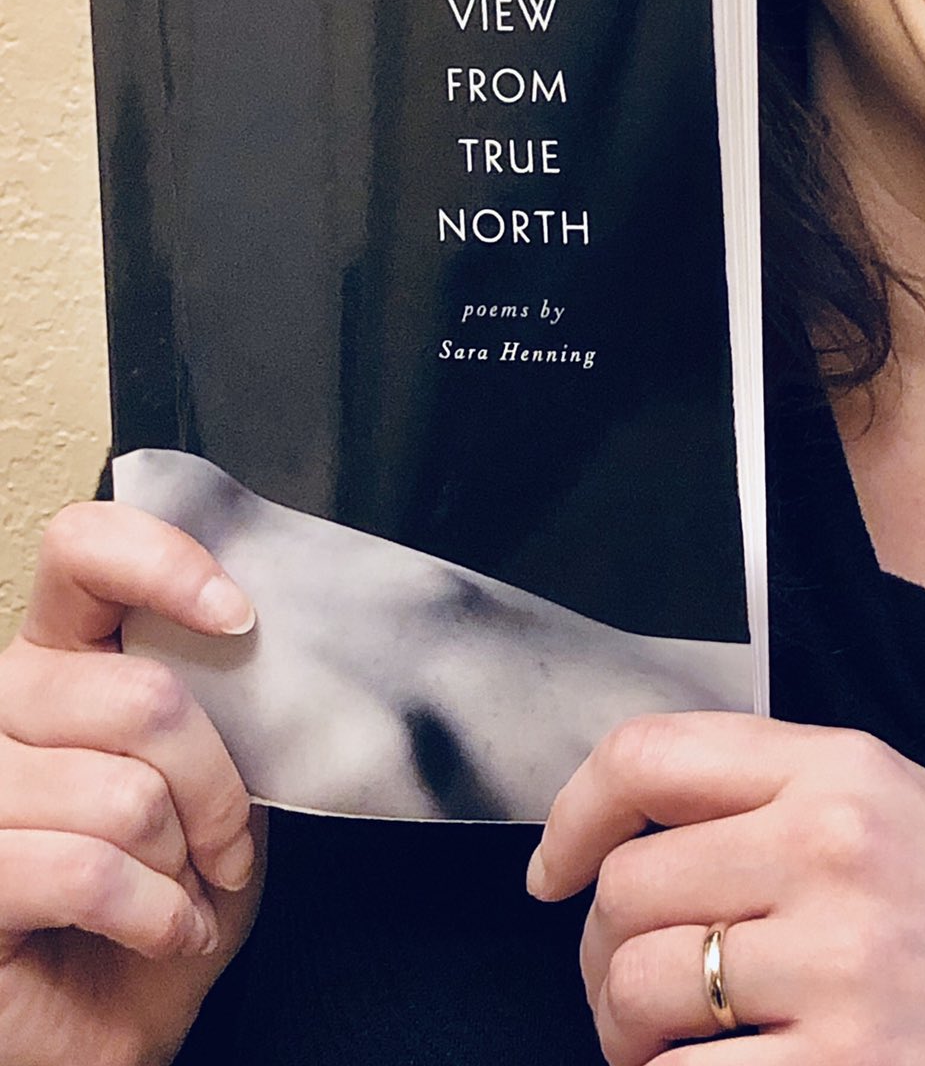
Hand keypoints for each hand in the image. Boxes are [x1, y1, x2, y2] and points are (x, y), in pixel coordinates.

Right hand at [0, 500, 265, 1065]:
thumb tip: (254, 631)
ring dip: (184, 862)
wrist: (123, 1024)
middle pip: (139, 696)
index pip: (82, 552)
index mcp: (61, 657)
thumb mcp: (218, 781)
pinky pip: (88, 870)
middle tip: (227, 843)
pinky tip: (163, 931)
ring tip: (183, 892)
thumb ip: (222, 698)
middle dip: (215, 785)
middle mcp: (3, 705)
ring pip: (121, 793)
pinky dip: (155, 913)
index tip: (237, 616)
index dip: (159, 562)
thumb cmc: (172, 895)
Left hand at [529, 712, 924, 1065]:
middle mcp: (838, 852)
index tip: (552, 870)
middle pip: (627, 889)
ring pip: (637, 993)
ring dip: (629, 1040)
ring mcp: (841, 971)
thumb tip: (645, 823)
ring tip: (675, 1054)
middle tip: (636, 997)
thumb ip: (794, 798)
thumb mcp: (922, 819)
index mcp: (853, 771)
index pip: (651, 753)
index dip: (573, 813)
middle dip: (605, 956)